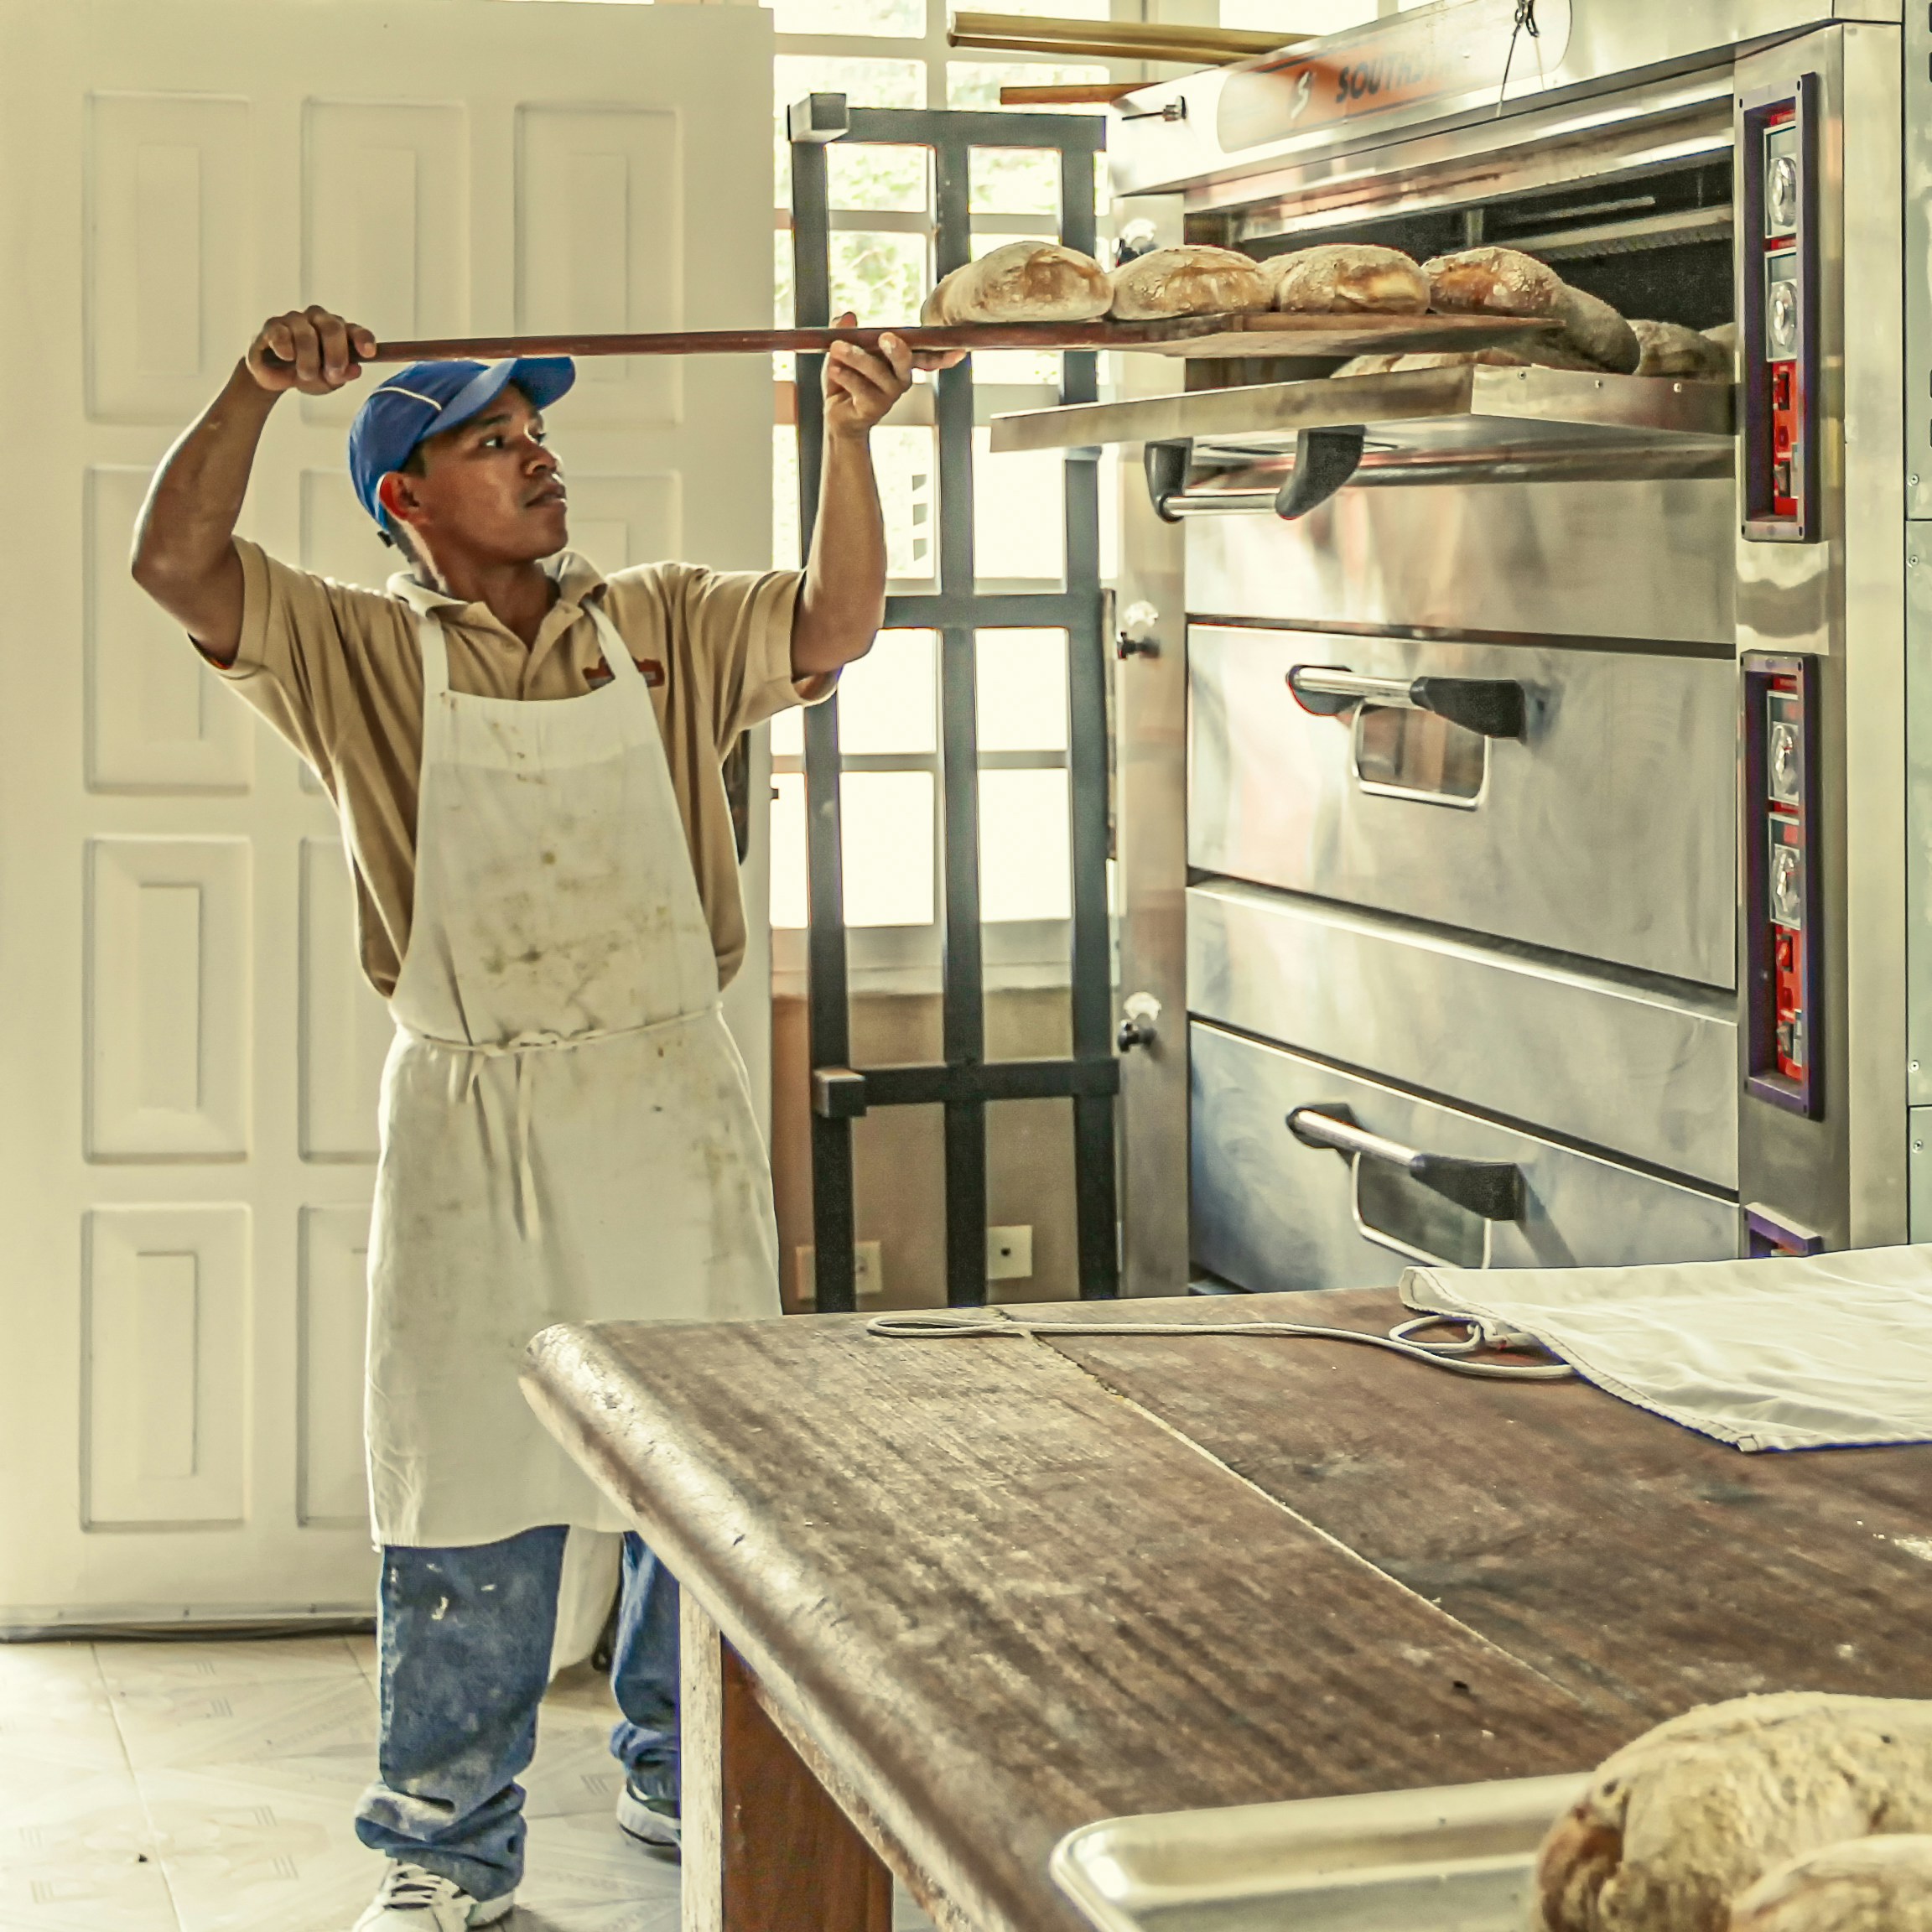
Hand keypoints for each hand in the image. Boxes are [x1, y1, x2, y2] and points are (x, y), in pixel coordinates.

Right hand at [245, 306, 376, 395]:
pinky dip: (286, 350)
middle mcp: (319, 320)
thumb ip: (343, 375)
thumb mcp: (328, 381)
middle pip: (333, 328)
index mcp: (339, 331)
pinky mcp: (273, 326)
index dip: (363, 340)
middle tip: (332, 374)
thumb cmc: (306, 373)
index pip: (355, 330)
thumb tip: (355, 370)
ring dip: (308, 360)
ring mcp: (295, 320)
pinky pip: (281, 335)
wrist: (274, 377)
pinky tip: (287, 358)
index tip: (368, 353)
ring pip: (306, 335)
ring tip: (305, 375)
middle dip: (335, 355)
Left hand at [821, 312, 965, 437]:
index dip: (943, 355)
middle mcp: (900, 379)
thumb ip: (845, 333)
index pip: (925, 356)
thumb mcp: (842, 351)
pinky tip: (834, 368)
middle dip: (897, 350)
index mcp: (899, 363)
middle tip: (885, 338)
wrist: (837, 416)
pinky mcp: (872, 409)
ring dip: (856, 356)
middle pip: (905, 361)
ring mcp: (888, 396)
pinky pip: (860, 388)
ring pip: (877, 372)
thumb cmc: (846, 381)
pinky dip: (845, 375)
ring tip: (837, 347)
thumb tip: (847, 316)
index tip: (959, 351)